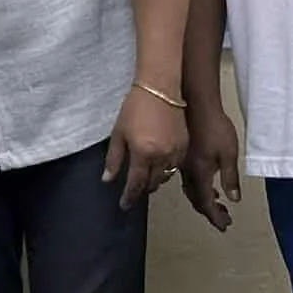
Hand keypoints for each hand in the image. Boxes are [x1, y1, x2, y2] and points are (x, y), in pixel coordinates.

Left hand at [103, 84, 188, 210]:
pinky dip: (166, 169)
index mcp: (143, 153)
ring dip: (155, 180)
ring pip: (165, 177)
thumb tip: (108, 179)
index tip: (124, 204)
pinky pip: (175, 166)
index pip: (136, 184)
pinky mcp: (184, 145)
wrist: (159, 88)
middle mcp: (161, 156)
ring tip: (146, 176)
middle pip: (152, 184)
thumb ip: (114, 159)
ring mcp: (175, 151)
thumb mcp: (119, 132)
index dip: (129, 197)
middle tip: (134, 189)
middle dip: (142, 189)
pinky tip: (159, 164)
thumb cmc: (135, 107)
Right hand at [180, 101, 241, 230]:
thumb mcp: (229, 153)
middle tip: (223, 218)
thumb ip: (230, 178)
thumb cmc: (215, 126)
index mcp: (200, 174)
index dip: (215, 217)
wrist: (196, 103)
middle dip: (209, 211)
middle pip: (196, 199)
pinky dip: (198, 187)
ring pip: (190, 189)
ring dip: (203, 199)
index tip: (224, 225)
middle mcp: (188, 172)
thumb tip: (233, 199)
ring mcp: (182, 163)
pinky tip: (206, 181)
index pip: (206, 203)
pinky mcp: (182, 154)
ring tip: (217, 202)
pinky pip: (187, 178)